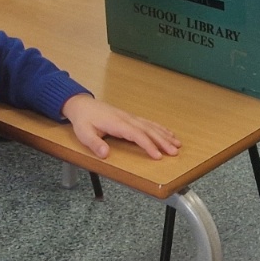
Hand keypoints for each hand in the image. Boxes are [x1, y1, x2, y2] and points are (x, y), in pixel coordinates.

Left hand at [61, 94, 180, 160]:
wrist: (81, 104)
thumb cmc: (83, 120)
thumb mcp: (84, 133)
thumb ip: (94, 144)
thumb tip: (105, 153)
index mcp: (117, 123)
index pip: (136, 135)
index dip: (148, 145)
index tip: (158, 156)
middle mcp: (126, 119)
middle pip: (148, 130)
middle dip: (163, 141)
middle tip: (175, 152)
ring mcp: (129, 117)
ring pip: (151, 126)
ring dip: (165, 135)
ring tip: (177, 143)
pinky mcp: (130, 118)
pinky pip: (148, 123)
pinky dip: (160, 128)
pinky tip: (168, 133)